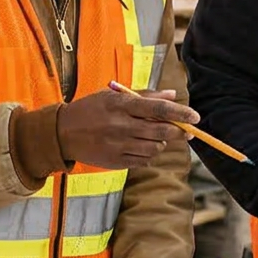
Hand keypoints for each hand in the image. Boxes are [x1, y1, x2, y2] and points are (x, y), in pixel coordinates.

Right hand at [54, 87, 198, 168]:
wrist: (62, 133)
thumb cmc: (92, 109)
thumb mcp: (113, 95)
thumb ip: (144, 96)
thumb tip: (172, 95)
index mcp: (121, 105)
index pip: (158, 109)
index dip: (180, 113)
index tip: (195, 117)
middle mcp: (121, 126)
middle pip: (161, 131)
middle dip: (179, 131)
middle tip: (186, 130)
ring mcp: (118, 146)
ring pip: (155, 148)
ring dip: (162, 143)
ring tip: (154, 136)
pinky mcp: (116, 162)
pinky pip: (144, 160)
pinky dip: (149, 154)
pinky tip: (141, 146)